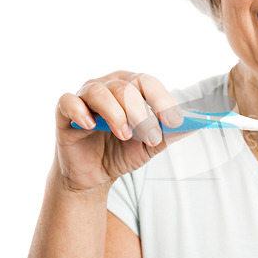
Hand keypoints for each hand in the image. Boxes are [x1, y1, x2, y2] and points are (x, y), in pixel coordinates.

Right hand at [55, 71, 185, 190]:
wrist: (94, 174)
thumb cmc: (122, 152)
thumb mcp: (150, 145)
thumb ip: (169, 134)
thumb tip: (193, 125)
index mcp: (132, 88)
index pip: (148, 83)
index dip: (162, 100)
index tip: (173, 121)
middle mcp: (109, 86)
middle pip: (127, 87)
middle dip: (142, 113)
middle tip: (151, 136)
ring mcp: (85, 96)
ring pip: (101, 92)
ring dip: (117, 115)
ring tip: (125, 135)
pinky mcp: (64, 111)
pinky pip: (69, 102)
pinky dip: (81, 112)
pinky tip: (91, 126)